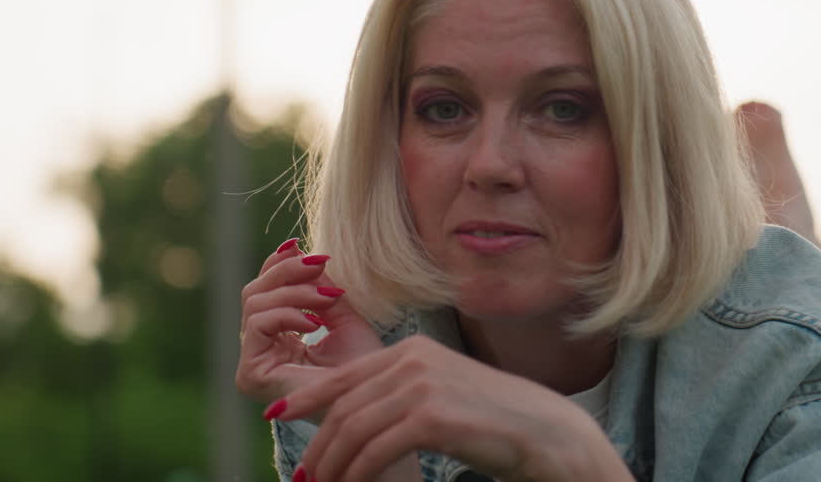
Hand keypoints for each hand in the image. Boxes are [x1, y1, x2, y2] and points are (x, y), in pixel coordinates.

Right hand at [236, 238, 386, 405]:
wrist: (373, 402)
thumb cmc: (364, 364)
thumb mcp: (339, 311)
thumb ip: (315, 284)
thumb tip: (292, 248)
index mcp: (277, 338)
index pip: (263, 291)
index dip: (278, 264)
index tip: (303, 247)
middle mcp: (259, 351)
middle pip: (254, 292)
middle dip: (288, 272)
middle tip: (321, 265)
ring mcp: (251, 364)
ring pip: (255, 303)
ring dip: (296, 293)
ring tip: (328, 298)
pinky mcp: (250, 375)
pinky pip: (259, 324)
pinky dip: (288, 314)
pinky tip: (315, 322)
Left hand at [269, 335, 630, 481]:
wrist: (540, 431)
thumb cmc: (489, 420)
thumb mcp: (439, 393)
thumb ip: (399, 394)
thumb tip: (356, 416)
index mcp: (411, 350)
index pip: (345, 373)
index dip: (308, 396)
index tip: (280, 415)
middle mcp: (412, 360)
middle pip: (344, 405)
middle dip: (318, 443)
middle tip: (305, 473)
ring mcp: (421, 386)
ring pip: (354, 430)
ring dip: (333, 465)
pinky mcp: (431, 417)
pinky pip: (375, 451)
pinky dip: (357, 474)